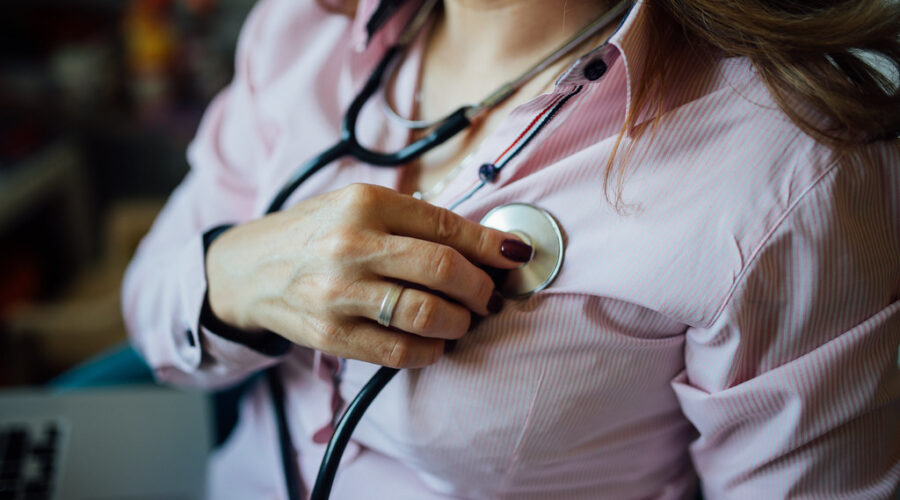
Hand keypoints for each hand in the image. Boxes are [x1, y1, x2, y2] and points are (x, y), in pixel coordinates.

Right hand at [205, 184, 531, 367]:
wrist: (250, 269)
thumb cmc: (317, 233)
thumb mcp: (359, 206)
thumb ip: (415, 221)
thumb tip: (486, 245)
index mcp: (366, 203)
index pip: (447, 226)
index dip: (491, 246)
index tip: (515, 257)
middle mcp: (352, 245)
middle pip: (444, 270)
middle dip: (482, 288)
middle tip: (490, 296)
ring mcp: (339, 293)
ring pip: (426, 314)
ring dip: (460, 322)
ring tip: (463, 319)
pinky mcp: (331, 335)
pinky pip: (399, 352)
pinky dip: (430, 351)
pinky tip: (435, 343)